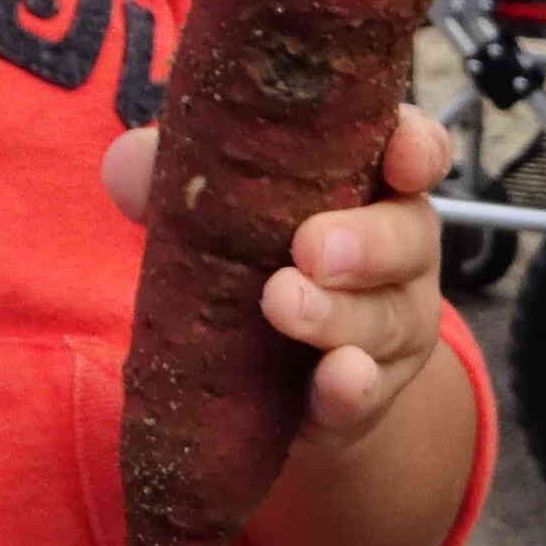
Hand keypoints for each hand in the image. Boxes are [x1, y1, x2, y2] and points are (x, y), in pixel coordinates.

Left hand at [101, 103, 449, 444]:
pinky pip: (368, 393)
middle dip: (366, 242)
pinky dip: (351, 388)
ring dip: (339, 315)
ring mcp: (389, 327)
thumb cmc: (241, 250)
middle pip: (408, 237)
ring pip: (388, 319)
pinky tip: (336, 381)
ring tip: (283, 305)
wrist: (253, 374)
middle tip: (310, 248)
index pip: (414, 150)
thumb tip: (128, 167)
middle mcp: (397, 250)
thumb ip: (168, 173)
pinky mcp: (365, 396)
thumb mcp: (208, 203)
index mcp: (367, 181)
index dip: (417, 149)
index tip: (396, 158)